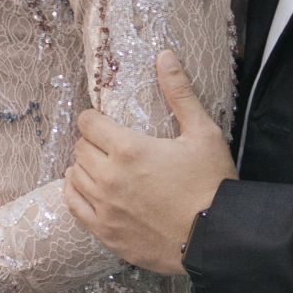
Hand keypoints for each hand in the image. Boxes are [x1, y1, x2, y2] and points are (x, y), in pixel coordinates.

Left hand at [64, 50, 236, 274]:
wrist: (218, 238)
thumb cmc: (212, 183)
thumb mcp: (203, 132)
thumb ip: (179, 93)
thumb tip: (164, 55)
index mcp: (129, 149)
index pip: (89, 123)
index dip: (94, 118)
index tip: (102, 121)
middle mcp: (109, 178)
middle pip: (80, 149)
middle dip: (90, 142)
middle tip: (107, 144)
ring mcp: (104, 208)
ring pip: (74, 177)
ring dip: (83, 167)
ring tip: (99, 165)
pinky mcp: (106, 233)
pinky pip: (74, 207)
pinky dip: (75, 193)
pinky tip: (87, 189)